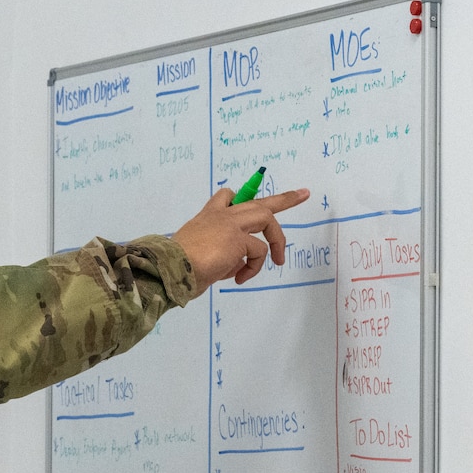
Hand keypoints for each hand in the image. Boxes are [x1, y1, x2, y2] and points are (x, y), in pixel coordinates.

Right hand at [173, 186, 311, 290]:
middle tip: (303, 194)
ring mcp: (230, 224)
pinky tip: (240, 278)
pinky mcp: (237, 238)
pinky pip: (258, 252)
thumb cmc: (177, 266)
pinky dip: (253, 267)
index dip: (242, 198)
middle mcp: (219, 216)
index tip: (256, 200)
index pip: (227, 197)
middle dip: (284, 199)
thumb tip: (238, 264)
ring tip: (278, 259)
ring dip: (277, 239)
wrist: (169, 268)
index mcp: (206, 218)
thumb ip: (220, 253)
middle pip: (257, 201)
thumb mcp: (198, 254)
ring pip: (266, 217)